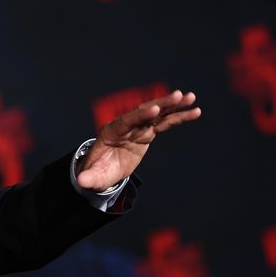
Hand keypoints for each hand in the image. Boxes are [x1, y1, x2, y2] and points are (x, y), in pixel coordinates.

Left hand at [76, 90, 200, 190]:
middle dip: (160, 103)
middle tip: (178, 95)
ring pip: (157, 114)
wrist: (102, 169)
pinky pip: (164, 123)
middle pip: (143, 112)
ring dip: (174, 106)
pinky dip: (178, 117)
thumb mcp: (92, 177)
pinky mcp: (147, 133)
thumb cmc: (96, 172)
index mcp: (111, 132)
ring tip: (191, 98)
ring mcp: (137, 128)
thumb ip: (88, 177)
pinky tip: (195, 112)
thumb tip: (80, 181)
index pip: (126, 121)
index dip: (140, 115)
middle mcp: (125, 126)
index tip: (154, 109)